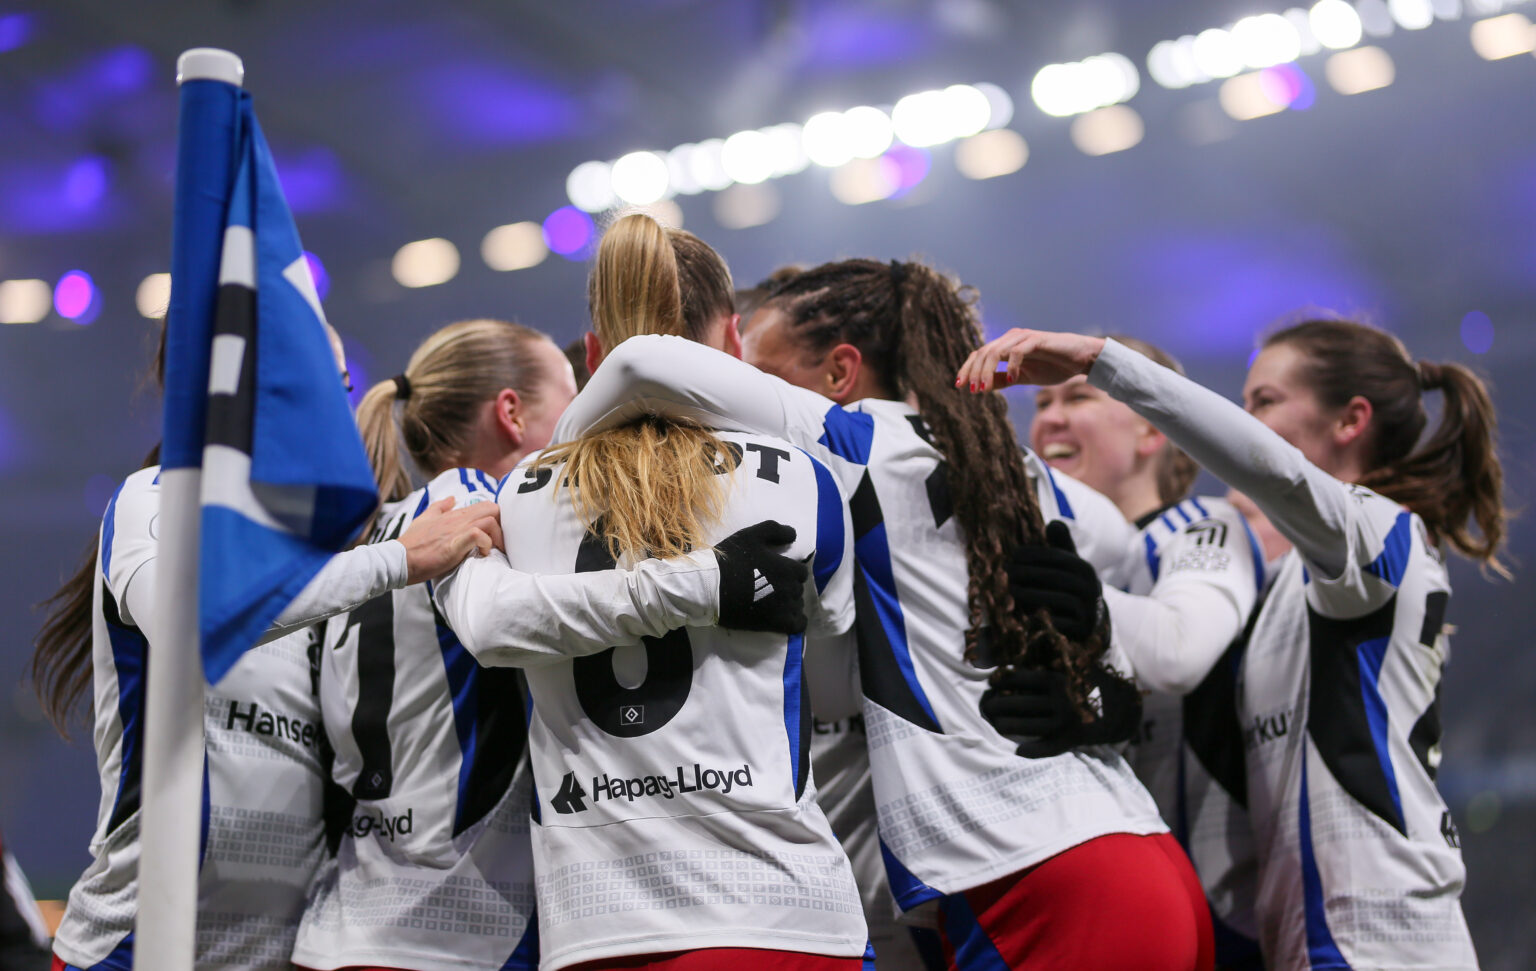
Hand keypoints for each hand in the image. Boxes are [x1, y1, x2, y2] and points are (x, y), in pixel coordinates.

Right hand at [400, 496, 504, 584]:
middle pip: (493, 509)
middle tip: (498, 543)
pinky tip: (481, 554)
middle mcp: (458, 518)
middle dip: (501, 525)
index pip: (485, 505)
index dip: (496, 518)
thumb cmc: (412, 543)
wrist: (399, 559)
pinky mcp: (455, 543)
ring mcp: (457, 529)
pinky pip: (478, 535)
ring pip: (490, 520)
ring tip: (490, 550)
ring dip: (496, 536)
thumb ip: (439, 508)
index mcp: (454, 514)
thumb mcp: (424, 519)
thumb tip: (451, 498)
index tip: (495, 534)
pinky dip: (485, 544)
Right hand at [715, 520, 808, 633]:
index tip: (776, 574)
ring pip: (797, 606)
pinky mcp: (775, 624)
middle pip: (798, 589)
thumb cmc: (730, 559)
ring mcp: (784, 607)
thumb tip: (793, 535)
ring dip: (789, 604)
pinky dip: (796, 622)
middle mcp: (790, 588)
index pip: (800, 572)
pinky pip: (798, 625)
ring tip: (772, 603)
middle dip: (788, 588)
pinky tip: (785, 619)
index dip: (790, 572)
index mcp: (787, 568)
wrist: (710, 586)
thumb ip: (775, 530)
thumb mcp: (751, 535)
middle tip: (770, 588)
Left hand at [954, 328, 1105, 392]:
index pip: (979, 354)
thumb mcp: (1024, 378)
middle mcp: (1011, 338)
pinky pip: (1018, 351)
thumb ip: (1004, 380)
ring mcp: (1024, 337)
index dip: (967, 369)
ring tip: (984, 387)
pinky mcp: (1037, 340)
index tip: (959, 386)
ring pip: (996, 350)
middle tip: (971, 390)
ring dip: (987, 370)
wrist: (1080, 359)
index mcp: (1006, 346)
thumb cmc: (1054, 366)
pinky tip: (1013, 380)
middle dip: (974, 372)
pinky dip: (1012, 366)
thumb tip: (982, 387)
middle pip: (983, 352)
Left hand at [981, 664, 1142, 757]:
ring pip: (1025, 726)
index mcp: (1056, 678)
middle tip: (986, 706)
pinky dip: (1030, 751)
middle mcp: (1058, 700)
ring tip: (995, 723)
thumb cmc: (1090, 680)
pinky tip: (1016, 749)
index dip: (999, 682)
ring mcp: (1064, 722)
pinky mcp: (1070, 740)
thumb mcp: (1073, 662)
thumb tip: (1021, 648)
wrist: (1121, 706)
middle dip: (995, 705)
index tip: (991, 684)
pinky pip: (1046, 748)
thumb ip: (1050, 656)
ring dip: (1005, 725)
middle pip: (1016, 703)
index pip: (1017, 679)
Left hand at [1008, 520, 1101, 642]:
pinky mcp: (1082, 630)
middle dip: (1028, 573)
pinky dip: (1043, 618)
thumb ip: (1060, 544)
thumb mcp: (1068, 564)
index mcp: (1084, 569)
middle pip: (1057, 577)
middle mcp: (1090, 588)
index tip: (1013, 555)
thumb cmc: (1069, 586)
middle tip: (1006, 572)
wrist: (1088, 620)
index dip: (1035, 554)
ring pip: (1060, 599)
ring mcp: (1088, 610)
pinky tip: (1023, 613)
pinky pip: (1061, 624)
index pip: (1058, 557)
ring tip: (1011, 590)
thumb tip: (1053, 523)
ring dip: (1032, 594)